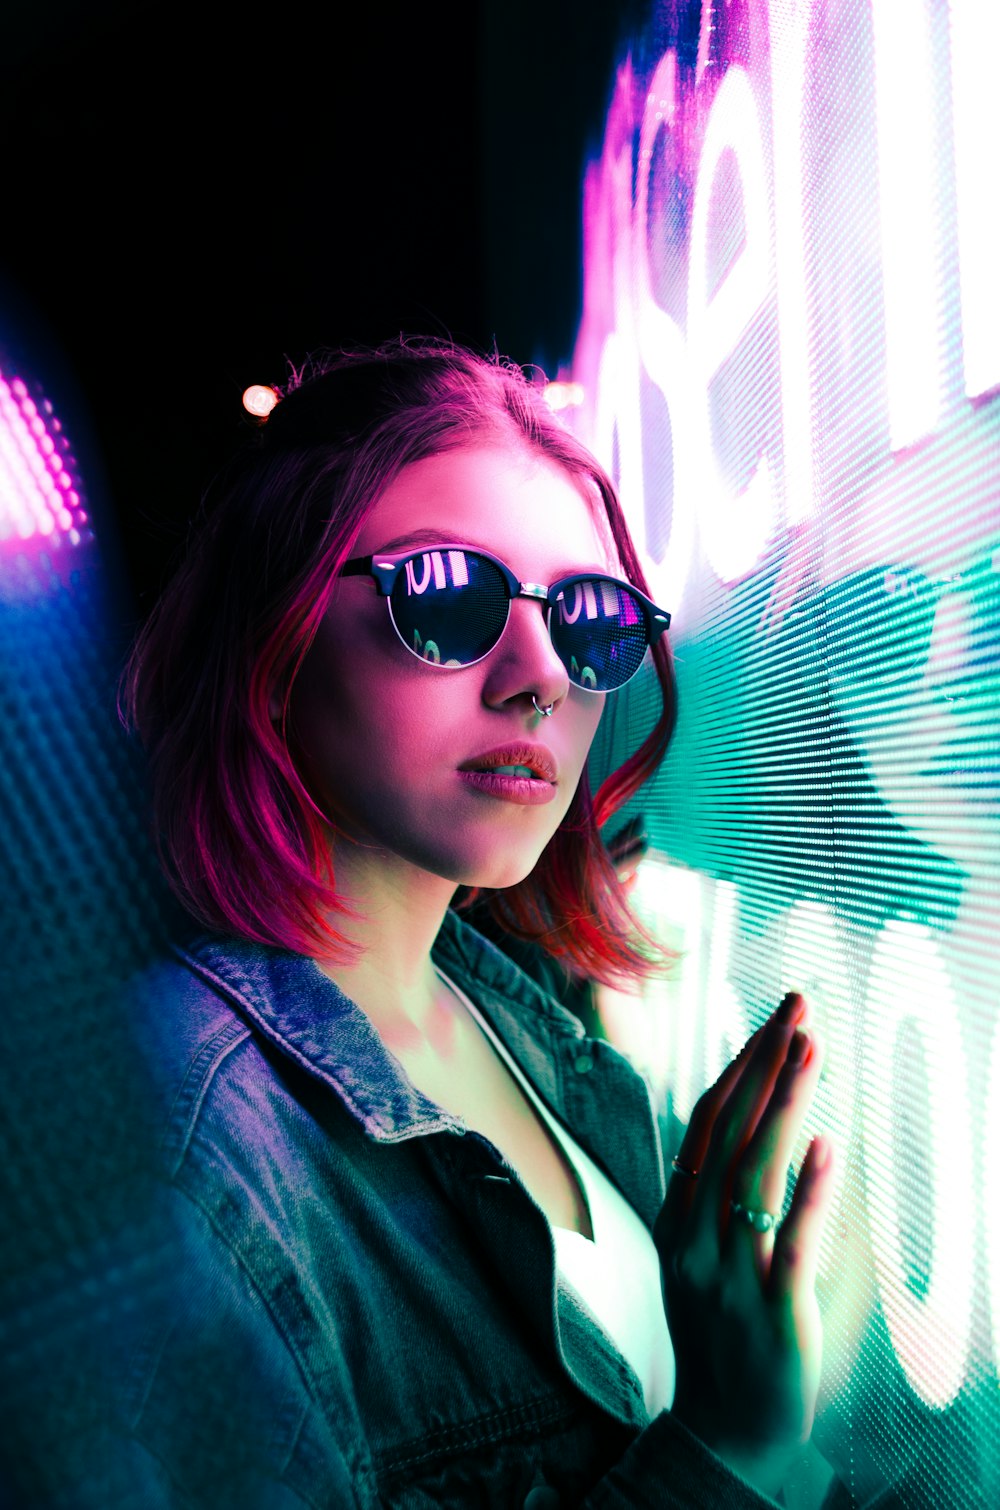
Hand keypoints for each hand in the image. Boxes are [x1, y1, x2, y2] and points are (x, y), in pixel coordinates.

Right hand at [653, 993, 835, 1496]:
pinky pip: (791, 1242)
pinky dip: (808, 1191)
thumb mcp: (697, 1255)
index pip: (707, 1121)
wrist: (723, 1427)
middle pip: (728, 1130)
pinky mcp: (773, 1310)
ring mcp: (730, 1272)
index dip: (740, 1064)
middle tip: (798, 1004)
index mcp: (677, 1216)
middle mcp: (695, 1235)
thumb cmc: (719, 1333)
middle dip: (764, 1060)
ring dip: (785, 1103)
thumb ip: (711, 1194)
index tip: (773, 1017)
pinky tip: (827, 1144)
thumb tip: (749, 1124)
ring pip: (755, 1172)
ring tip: (812, 1047)